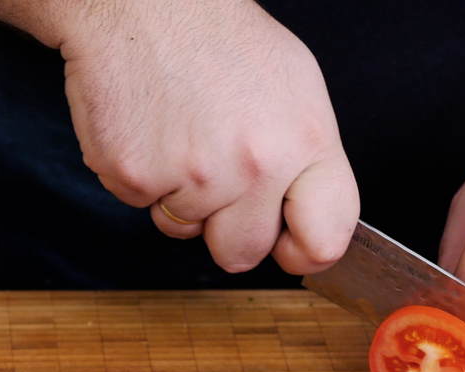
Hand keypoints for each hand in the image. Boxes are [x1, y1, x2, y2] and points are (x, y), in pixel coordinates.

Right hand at [52, 0, 358, 274]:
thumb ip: (306, 158)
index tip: (285, 243)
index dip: (302, 251)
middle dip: (224, 227)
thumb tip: (307, 214)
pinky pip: (139, 205)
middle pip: (243, 253)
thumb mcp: (293, 86)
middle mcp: (257, 163)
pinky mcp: (137, 175)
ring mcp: (196, 174)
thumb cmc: (215, 38)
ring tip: (179, 132)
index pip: (326, 238)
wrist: (143, 3)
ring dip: (176, 195)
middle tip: (214, 173)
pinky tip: (148, 128)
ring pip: (183, 229)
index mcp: (306, 140)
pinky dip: (138, 174)